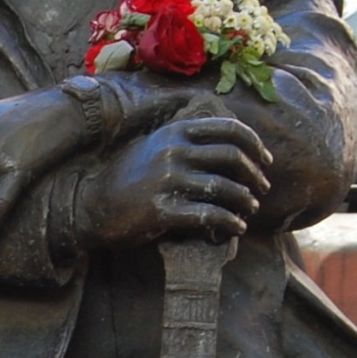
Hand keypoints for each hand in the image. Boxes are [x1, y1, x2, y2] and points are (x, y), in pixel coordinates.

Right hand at [75, 116, 270, 248]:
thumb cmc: (128, 178)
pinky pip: (209, 215)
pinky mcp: (162, 211)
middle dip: (255, 175)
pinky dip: (229, 223)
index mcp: (175, 131)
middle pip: (232, 157)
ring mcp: (167, 180)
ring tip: (250, 209)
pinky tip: (236, 228)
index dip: (254, 145)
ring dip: (245, 200)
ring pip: (225, 188)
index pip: (229, 129)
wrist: (91, 206)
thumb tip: (230, 145)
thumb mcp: (154, 146)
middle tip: (262, 190)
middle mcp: (172, 151)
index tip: (265, 161)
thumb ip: (186, 140)